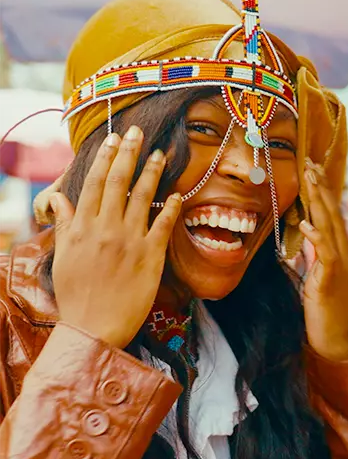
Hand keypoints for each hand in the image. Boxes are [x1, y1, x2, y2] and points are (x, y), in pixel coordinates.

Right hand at [48, 126, 182, 346]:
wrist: (94, 327)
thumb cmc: (77, 293)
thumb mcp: (63, 256)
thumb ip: (65, 224)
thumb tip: (59, 198)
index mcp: (82, 227)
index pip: (93, 184)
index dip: (105, 158)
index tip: (113, 139)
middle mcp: (106, 229)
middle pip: (118, 183)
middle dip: (128, 154)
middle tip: (138, 131)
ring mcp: (130, 241)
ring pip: (142, 198)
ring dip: (152, 173)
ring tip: (162, 154)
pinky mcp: (151, 256)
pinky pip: (163, 225)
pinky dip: (170, 207)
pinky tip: (177, 193)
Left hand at [296, 159, 347, 358]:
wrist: (334, 337)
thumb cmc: (323, 308)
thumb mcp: (316, 274)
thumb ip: (314, 253)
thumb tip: (305, 234)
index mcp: (341, 249)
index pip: (331, 212)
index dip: (322, 189)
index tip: (311, 168)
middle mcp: (345, 251)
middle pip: (332, 212)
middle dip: (320, 186)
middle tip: (310, 162)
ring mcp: (341, 264)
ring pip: (330, 225)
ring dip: (319, 201)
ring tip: (310, 180)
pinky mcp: (331, 278)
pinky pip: (325, 252)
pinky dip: (316, 236)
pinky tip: (306, 223)